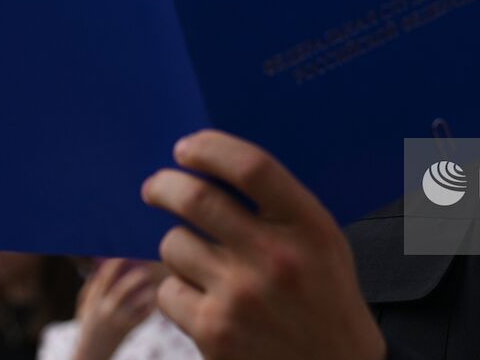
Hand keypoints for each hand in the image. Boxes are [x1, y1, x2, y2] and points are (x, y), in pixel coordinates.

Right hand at [73, 258, 160, 359]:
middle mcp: (105, 310)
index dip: (116, 264)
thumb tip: (102, 266)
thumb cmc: (88, 326)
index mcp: (94, 301)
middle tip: (146, 269)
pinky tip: (156, 297)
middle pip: (123, 289)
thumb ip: (92, 288)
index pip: (105, 278)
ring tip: (154, 283)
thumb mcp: (84, 307)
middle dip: (136, 277)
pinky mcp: (126, 330)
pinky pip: (143, 316)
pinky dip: (150, 306)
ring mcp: (117, 321)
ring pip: (137, 303)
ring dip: (148, 292)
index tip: (125, 254)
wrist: (90, 355)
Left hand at [142, 130, 385, 359]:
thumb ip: (280, 206)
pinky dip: (177, 290)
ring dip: (177, 245)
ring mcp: (240, 295)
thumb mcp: (322, 241)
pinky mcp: (213, 331)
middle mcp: (274, 256)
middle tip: (155, 187)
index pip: (251, 167)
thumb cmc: (324, 296)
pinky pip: (168, 291)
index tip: (187, 148)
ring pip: (174, 245)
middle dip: (164, 186)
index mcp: (308, 225)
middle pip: (196, 198)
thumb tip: (210, 168)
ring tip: (196, 258)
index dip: (210, 148)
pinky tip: (201, 297)